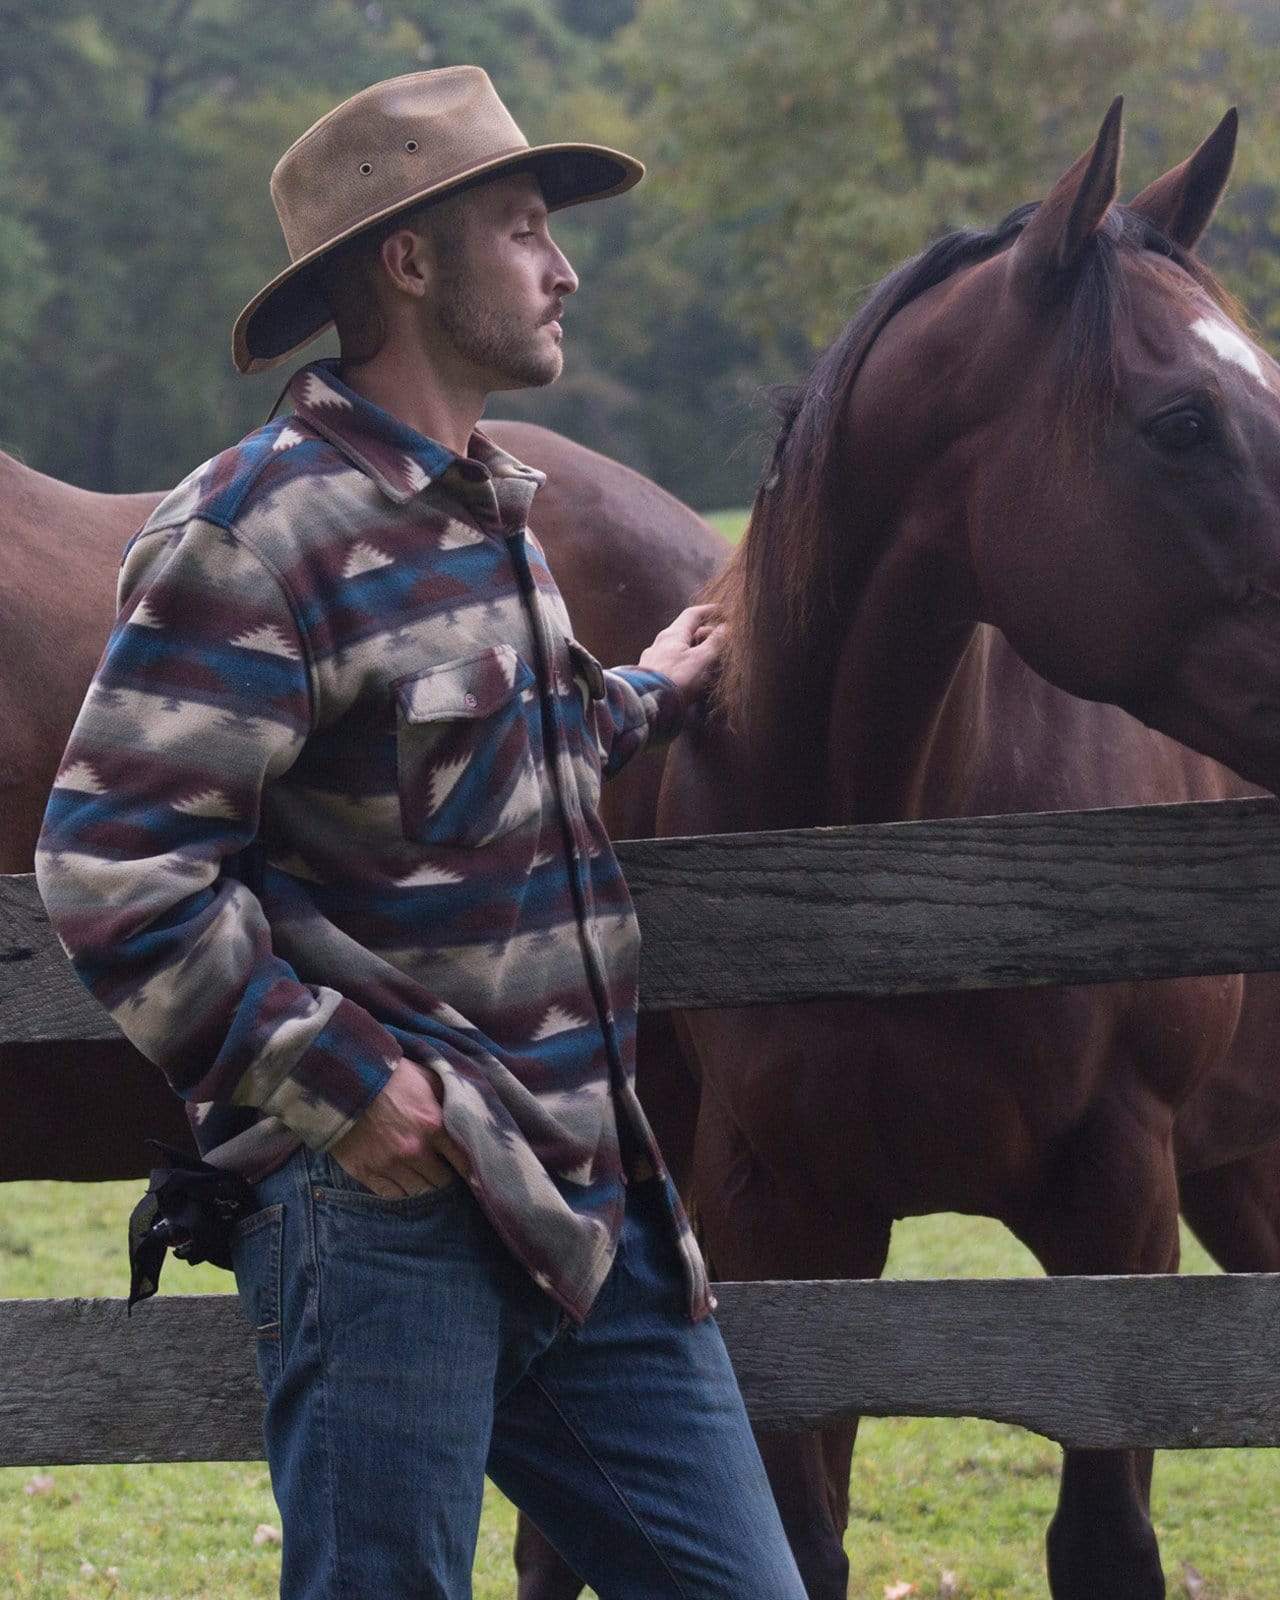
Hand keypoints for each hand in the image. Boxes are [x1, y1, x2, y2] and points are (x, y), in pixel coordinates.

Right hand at [328, 1058, 471, 1197]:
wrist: (343, 1080)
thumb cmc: (389, 1076)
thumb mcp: (426, 1078)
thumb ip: (447, 1099)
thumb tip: (467, 1112)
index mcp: (433, 1125)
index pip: (463, 1161)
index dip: (469, 1170)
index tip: (473, 1175)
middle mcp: (414, 1150)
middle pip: (441, 1181)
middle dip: (444, 1176)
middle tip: (443, 1172)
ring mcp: (389, 1164)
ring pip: (418, 1192)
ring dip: (423, 1186)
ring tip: (423, 1179)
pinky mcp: (366, 1172)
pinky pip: (392, 1195)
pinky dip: (400, 1192)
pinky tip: (403, 1182)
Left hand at [637, 603, 726, 706]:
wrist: (647, 704)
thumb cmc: (676, 678)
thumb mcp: (701, 659)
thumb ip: (714, 642)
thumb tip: (725, 627)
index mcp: (673, 634)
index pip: (692, 614)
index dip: (709, 611)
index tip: (723, 611)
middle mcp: (661, 643)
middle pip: (688, 633)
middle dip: (707, 635)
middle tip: (723, 642)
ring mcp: (655, 659)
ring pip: (681, 650)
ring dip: (698, 652)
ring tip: (713, 662)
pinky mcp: (653, 675)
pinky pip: (674, 664)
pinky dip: (688, 664)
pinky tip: (695, 677)